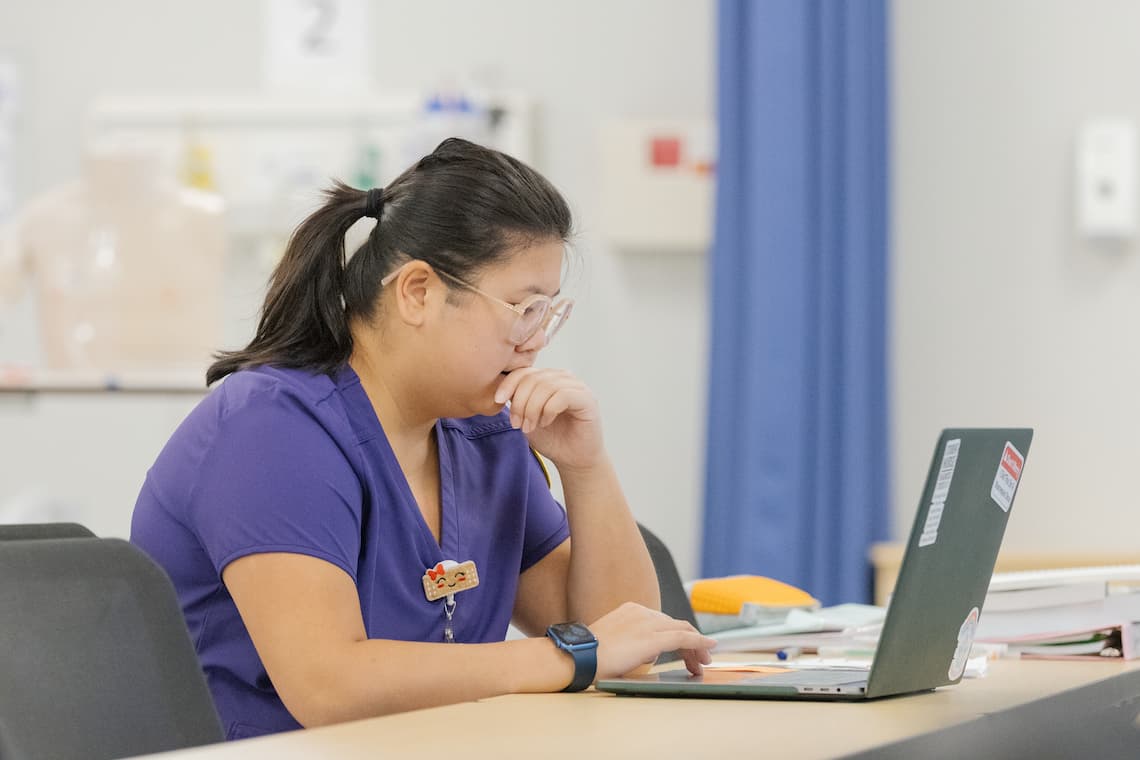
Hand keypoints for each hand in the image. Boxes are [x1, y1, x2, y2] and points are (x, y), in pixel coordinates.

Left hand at [494, 368, 603, 470]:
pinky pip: (562, 396)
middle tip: (516, 424)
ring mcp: (577, 387)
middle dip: (519, 402)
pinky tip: (545, 423)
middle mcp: (564, 378)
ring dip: (532, 409)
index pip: (524, 371)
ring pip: (546, 386)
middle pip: (533, 378)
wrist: (575, 461)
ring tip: (529, 427)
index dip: (508, 384)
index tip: (498, 401)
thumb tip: (499, 391)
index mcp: (549, 379)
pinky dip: (548, 411)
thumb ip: (517, 402)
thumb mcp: (527, 418)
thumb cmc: (552, 440)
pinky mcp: (587, 399)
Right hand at [589, 602, 715, 678]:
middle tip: (698, 660)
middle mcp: (642, 612)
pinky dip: (699, 643)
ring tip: (703, 662)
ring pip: (682, 631)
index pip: (663, 621)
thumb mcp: (614, 642)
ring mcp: (648, 624)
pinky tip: (708, 648)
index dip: (678, 636)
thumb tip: (650, 652)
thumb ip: (634, 641)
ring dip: (697, 646)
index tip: (683, 651)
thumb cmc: (590, 655)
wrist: (578, 656)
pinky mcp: (653, 638)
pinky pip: (683, 638)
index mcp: (632, 610)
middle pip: (675, 625)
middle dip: (691, 642)